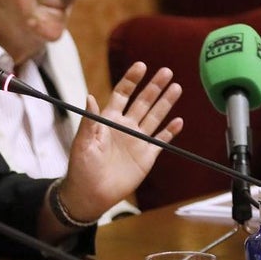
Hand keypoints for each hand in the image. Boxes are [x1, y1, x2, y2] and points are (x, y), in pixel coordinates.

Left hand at [60, 62, 182, 221]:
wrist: (91, 193)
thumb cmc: (81, 167)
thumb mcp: (83, 142)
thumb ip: (90, 121)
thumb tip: (90, 97)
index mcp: (108, 120)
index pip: (122, 94)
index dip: (131, 80)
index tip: (141, 66)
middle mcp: (125, 126)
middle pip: (143, 102)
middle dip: (154, 86)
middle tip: (167, 71)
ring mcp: (137, 140)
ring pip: (155, 116)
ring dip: (166, 103)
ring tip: (176, 87)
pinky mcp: (146, 156)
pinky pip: (161, 140)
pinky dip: (170, 131)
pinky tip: (178, 121)